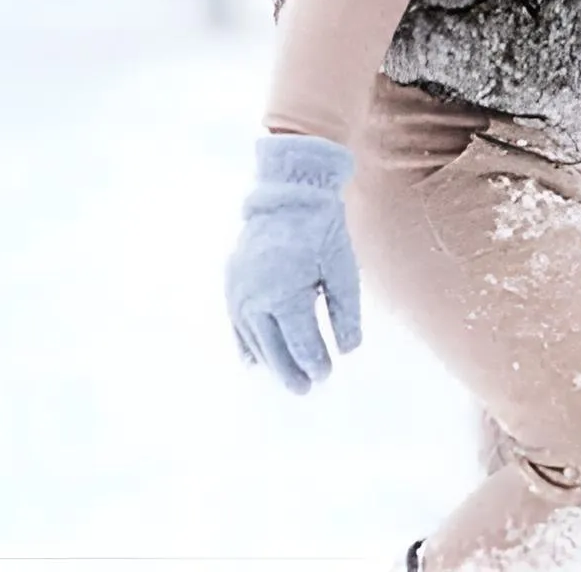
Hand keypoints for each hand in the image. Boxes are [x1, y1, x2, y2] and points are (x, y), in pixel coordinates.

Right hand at [224, 132, 361, 392]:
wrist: (288, 192)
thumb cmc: (321, 228)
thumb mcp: (341, 267)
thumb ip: (344, 310)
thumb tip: (348, 349)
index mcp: (284, 293)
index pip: (301, 340)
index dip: (315, 361)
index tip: (326, 374)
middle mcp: (255, 297)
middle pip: (273, 347)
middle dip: (291, 370)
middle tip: (307, 388)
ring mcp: (238, 291)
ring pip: (253, 339)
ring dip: (270, 361)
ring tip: (288, 378)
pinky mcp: (231, 282)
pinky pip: (237, 324)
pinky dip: (246, 343)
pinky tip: (254, 362)